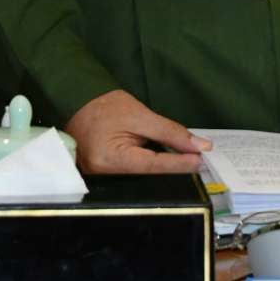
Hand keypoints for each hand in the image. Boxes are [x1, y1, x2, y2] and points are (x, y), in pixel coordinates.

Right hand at [65, 89, 211, 175]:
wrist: (78, 102)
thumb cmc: (106, 106)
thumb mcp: (141, 115)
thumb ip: (170, 132)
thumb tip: (199, 146)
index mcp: (110, 159)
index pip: (152, 165)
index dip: (178, 164)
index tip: (200, 160)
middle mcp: (104, 174)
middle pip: (147, 176)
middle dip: (173, 168)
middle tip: (198, 161)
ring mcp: (103, 178)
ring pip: (141, 177)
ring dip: (164, 169)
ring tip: (186, 160)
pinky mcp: (105, 175)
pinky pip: (133, 173)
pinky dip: (151, 168)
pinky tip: (166, 161)